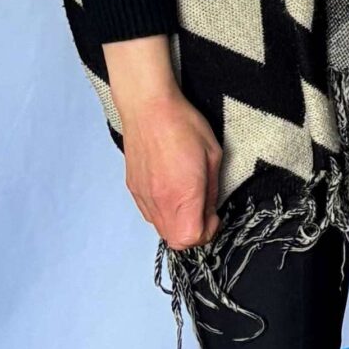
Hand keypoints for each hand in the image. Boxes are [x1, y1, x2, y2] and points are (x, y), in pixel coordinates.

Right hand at [104, 35, 221, 250]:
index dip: (208, 232)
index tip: (215, 215)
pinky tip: (173, 191)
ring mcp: (143, 196)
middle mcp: (159, 202)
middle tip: (205, 212)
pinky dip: (164, 212)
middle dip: (194, 232)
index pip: (191, 238)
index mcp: (182, 195)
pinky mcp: (133, 189)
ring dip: (178, 223)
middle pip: (175, 240)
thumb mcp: (213, 156)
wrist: (148, 108)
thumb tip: (210, 211)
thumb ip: (212, 190)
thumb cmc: (185, 126)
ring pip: (160, 229)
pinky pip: (149, 214)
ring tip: (189, 200)